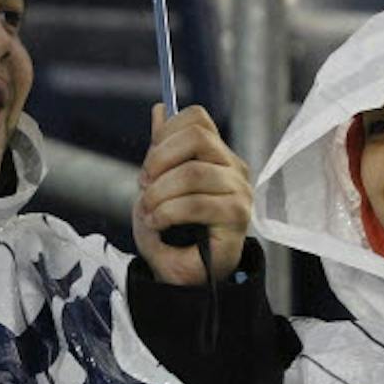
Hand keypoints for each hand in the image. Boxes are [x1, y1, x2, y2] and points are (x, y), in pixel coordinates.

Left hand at [132, 104, 251, 286]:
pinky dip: (167, 212)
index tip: (148, 165)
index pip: (197, 119)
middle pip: (197, 137)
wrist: (181, 275)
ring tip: (148, 211)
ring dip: (160, 193)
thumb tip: (160, 108)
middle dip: (159, 159)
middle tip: (144, 185)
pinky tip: (157, 223)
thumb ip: (161, 149)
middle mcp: (233, 168)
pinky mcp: (238, 216)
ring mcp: (239, 191)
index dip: (165, 133)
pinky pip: (197, 203)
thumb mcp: (157, 185)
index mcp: (216, 155)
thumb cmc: (171, 231)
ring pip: (194, 172)